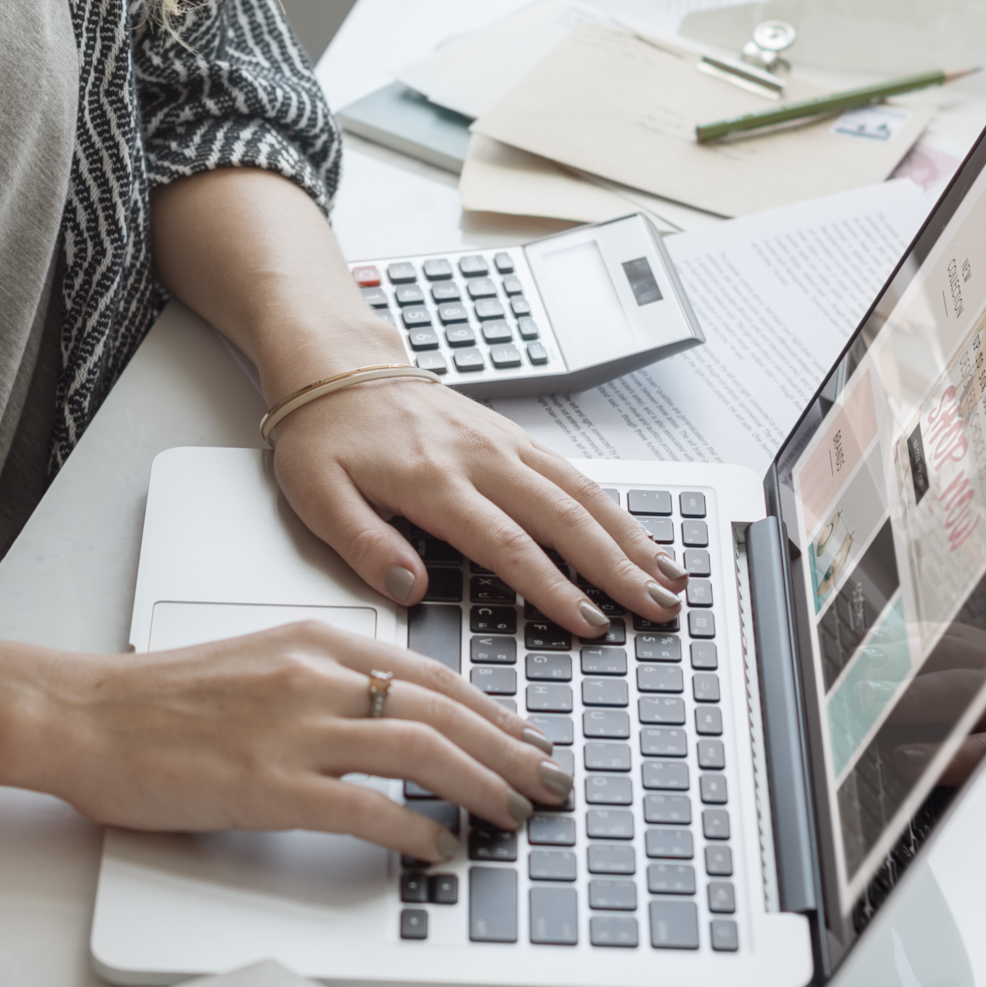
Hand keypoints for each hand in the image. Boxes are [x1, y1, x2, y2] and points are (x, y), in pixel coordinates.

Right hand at [54, 623, 571, 861]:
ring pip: (422, 751)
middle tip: (550, 782)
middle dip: (511, 750)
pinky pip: (368, 808)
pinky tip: (441, 846)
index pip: (431, 673)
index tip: (528, 738)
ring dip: (482, 786)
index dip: (493, 711)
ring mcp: (294, 730)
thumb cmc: (157, 699)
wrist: (84, 715)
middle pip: (444, 710)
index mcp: (314, 640)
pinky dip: (417, 828)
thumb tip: (387, 716)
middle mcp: (314, 676)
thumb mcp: (258, 661)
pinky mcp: (270, 785)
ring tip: (514, 814)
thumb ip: (324, 679)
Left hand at [271, 373, 689, 638]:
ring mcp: (502, 443)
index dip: (551, 588)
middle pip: (564, 518)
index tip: (588, 623)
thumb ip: (363, 544)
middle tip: (657, 608)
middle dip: (618, 568)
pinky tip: (637, 535)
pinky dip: (613, 507)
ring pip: (581, 492)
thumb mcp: (316, 495)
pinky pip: (573, 472)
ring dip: (630, 537)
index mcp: (433, 481)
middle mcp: (479, 458)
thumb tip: (409, 588)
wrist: (335, 363)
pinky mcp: (511, 436)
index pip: (506, 545)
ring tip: (668, 577)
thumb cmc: (325, 433)